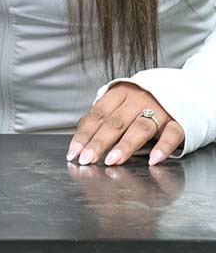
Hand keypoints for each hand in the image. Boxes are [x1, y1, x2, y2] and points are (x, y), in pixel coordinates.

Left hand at [68, 83, 183, 166]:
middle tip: (87, 159)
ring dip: (125, 145)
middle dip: (99, 142)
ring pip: (140, 128)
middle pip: (115, 122)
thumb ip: (102, 119)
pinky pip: (172, 134)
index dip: (84, 134)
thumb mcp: (118, 103)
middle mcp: (138, 100)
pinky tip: (154, 160)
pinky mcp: (179, 121)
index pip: (98, 115)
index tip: (73, 152)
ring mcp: (160, 110)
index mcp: (119, 93)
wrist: (178, 91)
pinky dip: (163, 147)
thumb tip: (81, 139)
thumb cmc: (139, 102)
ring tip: (112, 161)